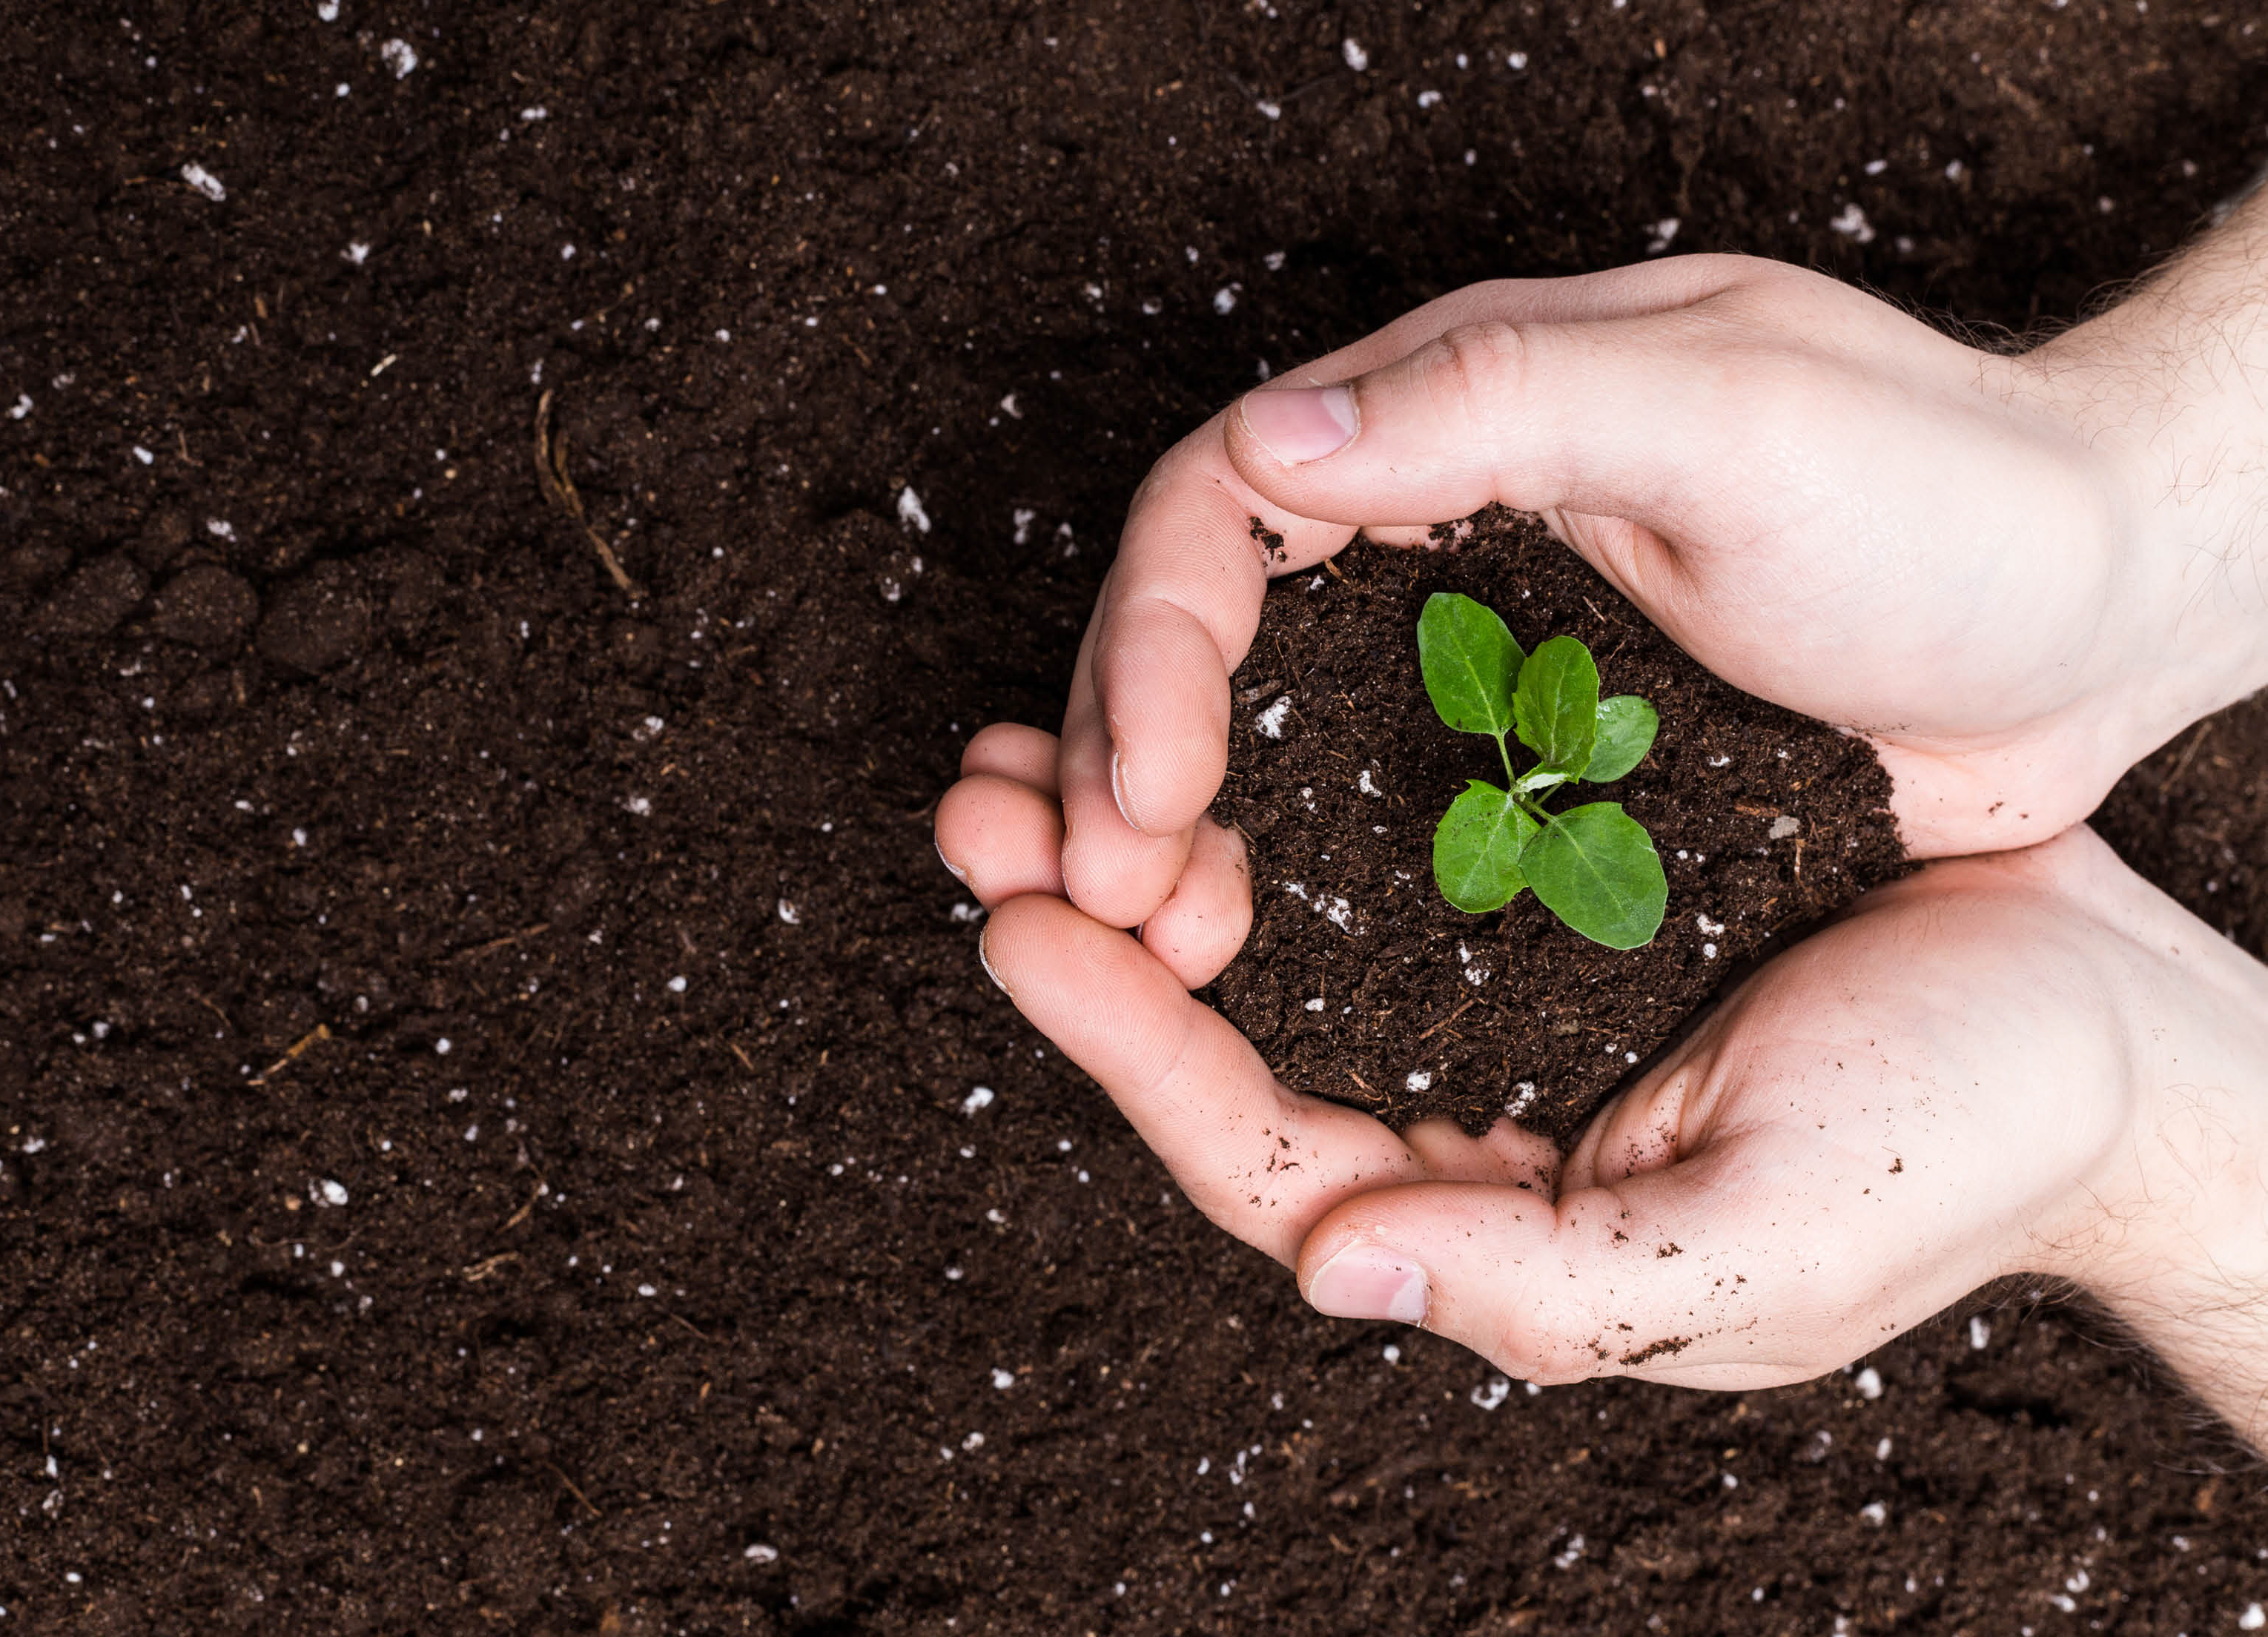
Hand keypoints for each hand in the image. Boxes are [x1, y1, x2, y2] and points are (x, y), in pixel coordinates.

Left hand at [940, 738, 2267, 1445]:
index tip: (1019, 918)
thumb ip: (1545, 1284)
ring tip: (1030, 754)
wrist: (2112, 1020)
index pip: (1251, 1154)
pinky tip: (1204, 726)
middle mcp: (1463, 1132)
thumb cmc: (1967, 1135)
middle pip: (1216, 1054)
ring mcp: (1492, 1021)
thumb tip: (1331, 1268)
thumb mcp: (1761, 1241)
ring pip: (1265, 954)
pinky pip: (1358, 866)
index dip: (1121, 1045)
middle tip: (977, 805)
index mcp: (1492, 1227)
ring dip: (1140, 851)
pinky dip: (1265, 798)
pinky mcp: (1538, 912)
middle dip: (1086, 931)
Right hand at [1064, 204, 2267, 928]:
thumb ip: (1497, 402)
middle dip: (1109, 759)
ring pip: (1258, 741)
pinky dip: (1278, 885)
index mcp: (1451, 415)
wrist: (2101, 615)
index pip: (1217, 514)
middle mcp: (1431, 534)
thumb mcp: (1732, 412)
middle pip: (1201, 637)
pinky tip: (1236, 958)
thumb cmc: (1947, 490)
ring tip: (1131, 943)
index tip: (1131, 793)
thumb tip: (1264, 441)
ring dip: (1166, 836)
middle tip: (1077, 898)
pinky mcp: (1525, 769)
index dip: (1141, 650)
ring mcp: (1472, 660)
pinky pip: (1358, 824)